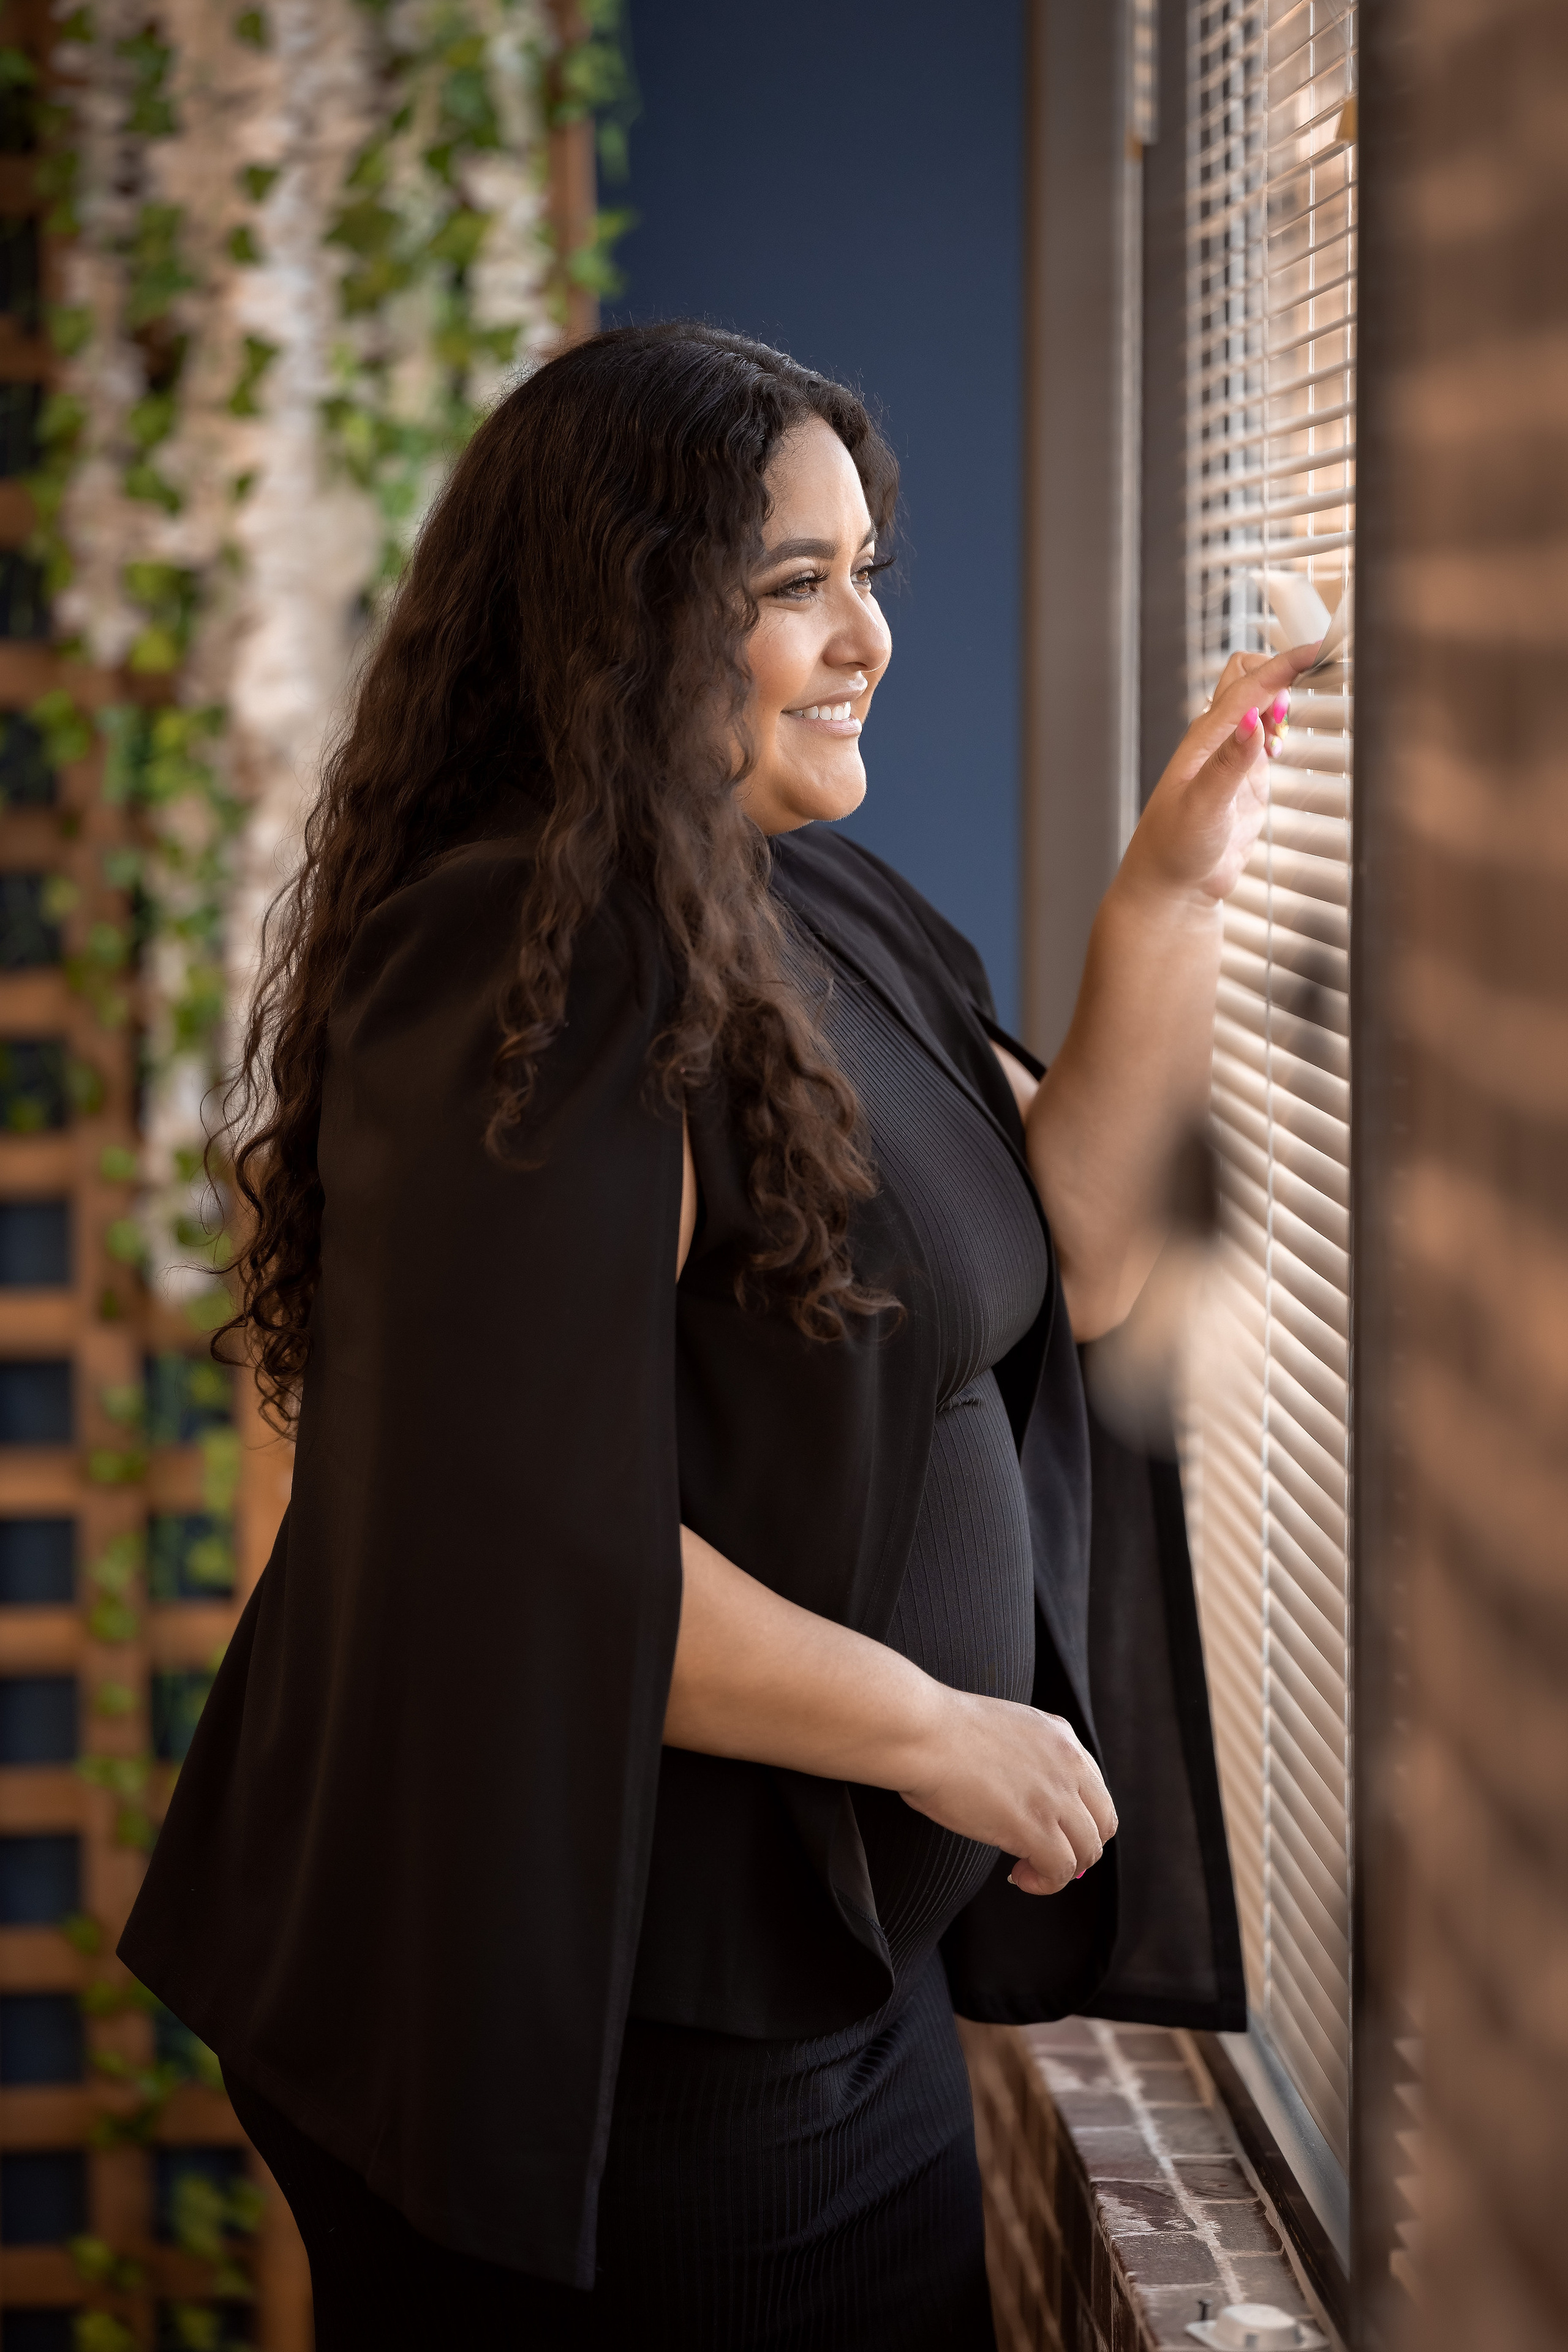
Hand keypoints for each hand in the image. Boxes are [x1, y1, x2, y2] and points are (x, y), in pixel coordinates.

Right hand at [897, 1688, 1118, 1895]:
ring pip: (1088, 1850)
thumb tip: (1017, 1797)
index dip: (1078, 1820)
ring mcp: (1056, 1796)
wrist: (922, 1732)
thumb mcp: (1002, 1730)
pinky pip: (1061, 1870)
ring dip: (1061, 1868)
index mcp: (1060, 1736)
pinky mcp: (1036, 1828)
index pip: (1095, 1789)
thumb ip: (1024, 1757)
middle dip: (1079, 1847)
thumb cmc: (939, 1731)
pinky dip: (1045, 1883)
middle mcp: (1068, 1764)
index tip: (1053, 1832)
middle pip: (1103, 1822)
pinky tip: (1019, 1876)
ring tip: (1026, 1868)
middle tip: (1045, 1856)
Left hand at [1123, 641, 1321, 908]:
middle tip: (1316, 673)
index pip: (1249, 687)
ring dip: (1282, 698)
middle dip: (1279, 669)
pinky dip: (1280, 726)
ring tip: (1299, 710)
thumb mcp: (1204, 806)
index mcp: (1205, 739)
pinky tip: (1283, 741)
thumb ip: (1230, 763)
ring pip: (1259, 705)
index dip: (1284, 665)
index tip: (1317, 650)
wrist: (1173, 885)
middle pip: (1247, 679)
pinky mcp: (1245, 778)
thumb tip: (1253, 720)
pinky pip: (1265, 735)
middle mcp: (1218, 740)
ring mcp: (1232, 756)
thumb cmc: (1174, 849)